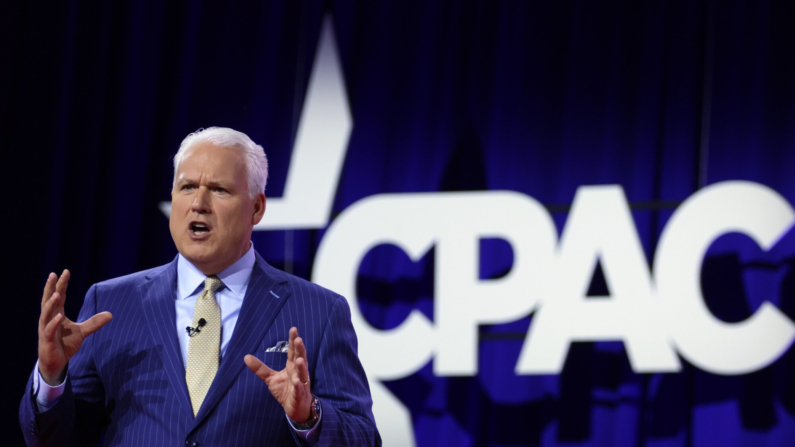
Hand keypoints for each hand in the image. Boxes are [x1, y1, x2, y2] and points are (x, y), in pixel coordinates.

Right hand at [38, 270, 112, 384]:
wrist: (56, 363)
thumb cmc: (65, 344)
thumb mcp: (82, 332)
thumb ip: (94, 322)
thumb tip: (111, 314)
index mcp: (56, 314)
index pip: (58, 296)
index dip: (61, 284)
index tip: (66, 271)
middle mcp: (49, 319)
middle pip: (48, 300)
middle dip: (51, 287)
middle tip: (54, 274)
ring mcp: (46, 329)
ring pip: (46, 314)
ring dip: (50, 304)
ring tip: (56, 293)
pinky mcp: (47, 340)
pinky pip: (49, 330)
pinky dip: (54, 323)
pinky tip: (59, 317)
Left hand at [244, 327, 312, 422]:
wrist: (295, 408)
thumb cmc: (285, 390)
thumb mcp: (271, 378)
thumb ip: (260, 368)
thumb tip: (246, 356)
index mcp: (292, 366)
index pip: (293, 351)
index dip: (293, 341)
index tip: (293, 329)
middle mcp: (298, 372)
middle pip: (300, 358)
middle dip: (300, 350)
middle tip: (299, 340)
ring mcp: (301, 383)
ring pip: (303, 373)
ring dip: (302, 367)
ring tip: (300, 360)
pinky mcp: (300, 395)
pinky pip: (300, 390)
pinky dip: (299, 386)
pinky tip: (297, 382)